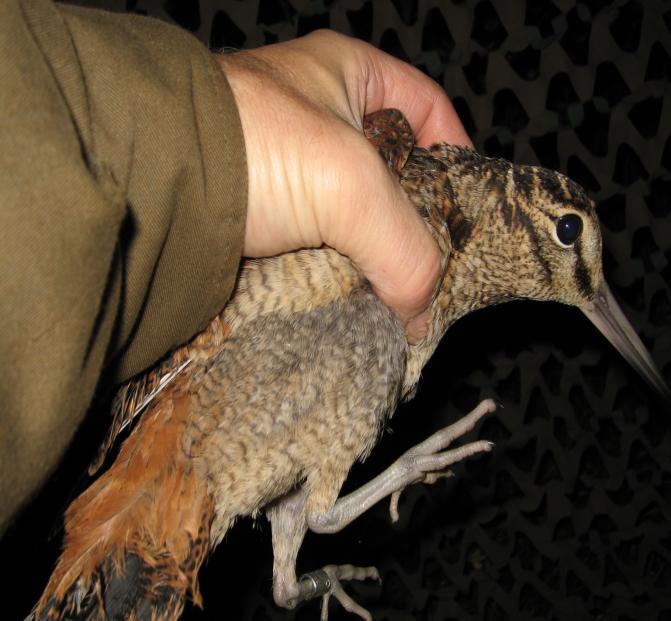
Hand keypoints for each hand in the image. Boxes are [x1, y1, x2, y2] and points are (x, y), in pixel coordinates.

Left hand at [216, 30, 470, 337]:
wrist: (148, 183)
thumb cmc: (246, 143)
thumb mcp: (350, 184)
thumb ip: (407, 247)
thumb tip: (420, 311)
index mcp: (347, 77)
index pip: (428, 109)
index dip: (455, 154)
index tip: (469, 206)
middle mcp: (316, 120)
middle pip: (391, 177)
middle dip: (411, 225)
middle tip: (429, 267)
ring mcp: (286, 170)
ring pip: (352, 220)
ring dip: (370, 259)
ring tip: (389, 294)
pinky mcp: (262, 216)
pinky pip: (314, 247)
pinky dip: (332, 274)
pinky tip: (346, 298)